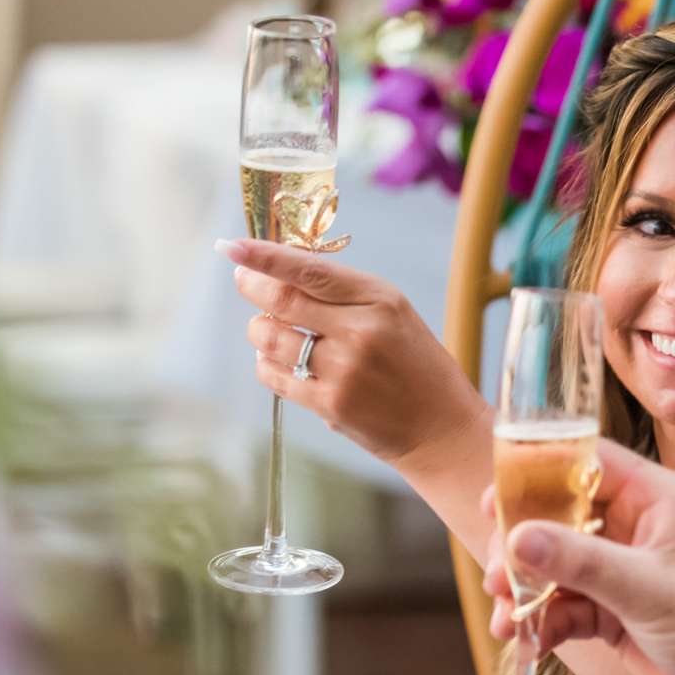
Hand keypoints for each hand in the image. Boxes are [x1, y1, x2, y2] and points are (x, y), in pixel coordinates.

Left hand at [224, 237, 480, 468]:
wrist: (442, 428)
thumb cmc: (416, 366)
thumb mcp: (393, 314)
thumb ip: (343, 293)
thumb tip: (279, 272)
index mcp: (379, 299)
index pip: (308, 269)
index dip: (264, 256)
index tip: (231, 246)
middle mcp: (360, 330)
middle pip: (281, 300)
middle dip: (251, 286)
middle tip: (242, 279)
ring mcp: (343, 369)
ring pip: (269, 338)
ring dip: (259, 331)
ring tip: (270, 331)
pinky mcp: (330, 404)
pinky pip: (274, 375)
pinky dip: (266, 365)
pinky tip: (280, 364)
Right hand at [482, 440, 674, 674]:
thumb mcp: (650, 591)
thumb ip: (583, 562)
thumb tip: (517, 535)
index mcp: (655, 498)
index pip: (584, 462)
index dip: (534, 474)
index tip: (493, 500)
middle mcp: (634, 525)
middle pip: (556, 514)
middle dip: (519, 546)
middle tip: (495, 576)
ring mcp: (620, 568)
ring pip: (552, 564)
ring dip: (523, 590)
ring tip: (505, 621)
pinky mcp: (611, 609)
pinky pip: (562, 604)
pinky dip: (540, 622)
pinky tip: (528, 646)